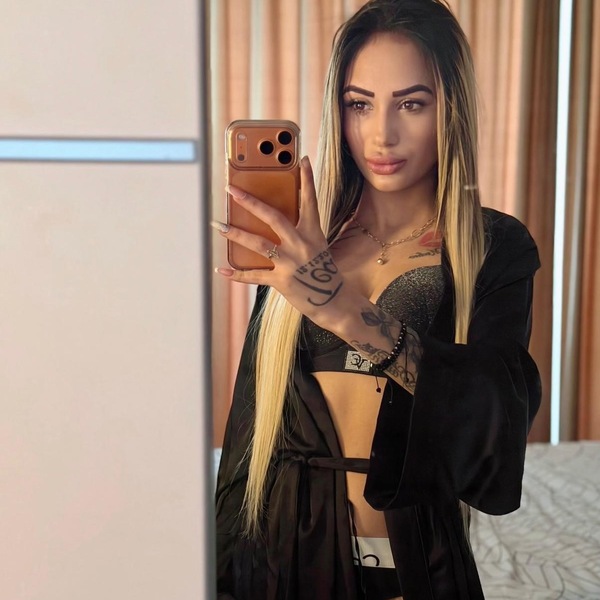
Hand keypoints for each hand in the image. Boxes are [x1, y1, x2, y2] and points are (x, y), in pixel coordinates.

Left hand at [212, 157, 345, 322]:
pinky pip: (254, 275)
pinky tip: (222, 269)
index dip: (307, 179)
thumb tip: (271, 218)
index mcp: (313, 232)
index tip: (303, 159)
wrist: (333, 300)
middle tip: (231, 190)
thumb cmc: (321, 270)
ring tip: (218, 225)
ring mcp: (290, 262)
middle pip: (273, 217)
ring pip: (258, 243)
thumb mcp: (316, 245)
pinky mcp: (281, 281)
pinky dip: (237, 274)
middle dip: (250, 202)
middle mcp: (301, 244)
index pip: (310, 200)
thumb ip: (298, 231)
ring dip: (236, 233)